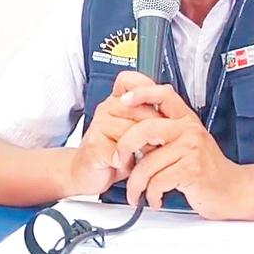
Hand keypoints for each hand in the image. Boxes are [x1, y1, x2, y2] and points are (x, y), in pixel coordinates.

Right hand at [67, 72, 162, 196]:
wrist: (85, 172)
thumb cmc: (112, 152)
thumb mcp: (134, 131)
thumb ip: (148, 113)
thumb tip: (169, 90)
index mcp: (117, 101)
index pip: (129, 80)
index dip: (145, 89)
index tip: (158, 108)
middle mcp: (107, 108)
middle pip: (140, 110)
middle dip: (153, 131)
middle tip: (154, 145)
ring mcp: (98, 125)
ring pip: (132, 132)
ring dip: (140, 149)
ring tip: (138, 157)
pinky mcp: (94, 145)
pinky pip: (120, 150)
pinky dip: (127, 162)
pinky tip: (123, 164)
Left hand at [112, 74, 247, 219]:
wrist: (233, 190)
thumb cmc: (207, 169)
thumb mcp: (188, 143)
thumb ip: (165, 134)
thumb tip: (133, 131)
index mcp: (186, 119)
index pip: (163, 95)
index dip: (141, 93)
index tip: (122, 99)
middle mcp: (189, 129)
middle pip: (145, 129)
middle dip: (124, 147)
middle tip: (118, 160)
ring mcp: (191, 149)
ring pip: (147, 163)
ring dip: (136, 184)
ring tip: (136, 192)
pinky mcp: (191, 170)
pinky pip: (157, 182)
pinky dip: (151, 195)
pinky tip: (154, 198)